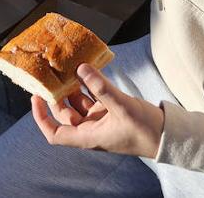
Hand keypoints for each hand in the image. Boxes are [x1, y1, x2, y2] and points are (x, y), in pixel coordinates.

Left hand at [32, 64, 164, 158]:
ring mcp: (100, 119)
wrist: (167, 135)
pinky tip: (85, 68)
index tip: (36, 98)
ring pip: (78, 102)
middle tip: (51, 73)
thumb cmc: (144, 130)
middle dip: (56, 94)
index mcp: (88, 136)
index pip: (55, 133)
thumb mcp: (122, 107)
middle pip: (64, 113)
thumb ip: (101, 87)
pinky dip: (88, 83)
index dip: (42, 117)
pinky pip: (93, 95)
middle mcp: (90, 129)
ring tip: (67, 66)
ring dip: (72, 86)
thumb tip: (81, 68)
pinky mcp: (110, 110)